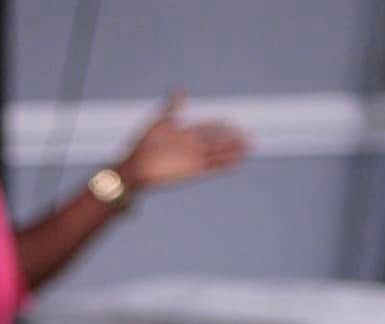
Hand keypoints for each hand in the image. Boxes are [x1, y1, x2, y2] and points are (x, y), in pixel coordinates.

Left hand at [117, 91, 247, 191]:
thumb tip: (180, 90)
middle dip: (231, 139)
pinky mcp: (192, 172)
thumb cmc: (142, 146)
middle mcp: (190, 147)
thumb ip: (172, 107)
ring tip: (248, 148)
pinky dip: (224, 165)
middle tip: (248, 137)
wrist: (136, 168)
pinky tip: (237, 162)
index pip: (207, 129)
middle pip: (215, 142)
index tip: (233, 123)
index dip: (220, 126)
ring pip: (217, 154)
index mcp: (184, 135)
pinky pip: (212, 168)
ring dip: (232, 151)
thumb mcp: (159, 121)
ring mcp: (192, 160)